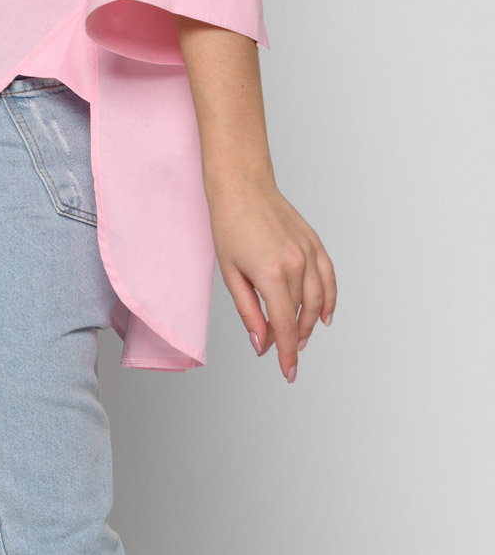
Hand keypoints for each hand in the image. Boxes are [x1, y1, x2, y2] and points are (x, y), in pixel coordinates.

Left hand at [204, 173, 336, 382]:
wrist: (242, 185)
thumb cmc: (229, 225)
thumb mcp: (230, 273)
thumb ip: (248, 311)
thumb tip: (261, 342)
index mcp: (271, 273)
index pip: (286, 326)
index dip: (287, 354)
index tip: (288, 373)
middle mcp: (295, 264)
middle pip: (302, 315)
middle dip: (294, 340)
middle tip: (280, 352)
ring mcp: (308, 252)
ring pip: (318, 300)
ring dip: (311, 324)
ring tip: (300, 338)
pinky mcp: (314, 243)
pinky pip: (329, 277)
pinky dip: (330, 299)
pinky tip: (325, 315)